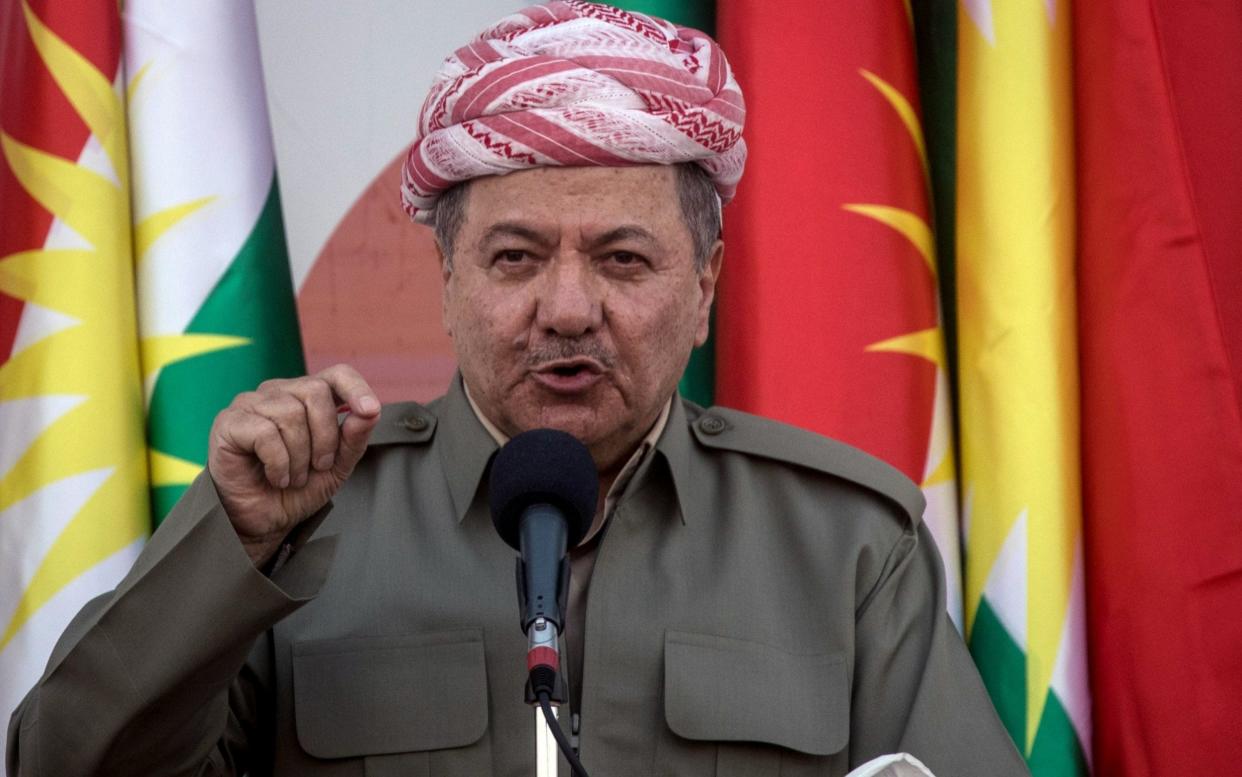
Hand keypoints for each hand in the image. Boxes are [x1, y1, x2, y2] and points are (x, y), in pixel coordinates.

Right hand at [207, 364, 380, 565]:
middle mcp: (278, 392)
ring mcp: (250, 404)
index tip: (370, 410)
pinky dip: (278, 462)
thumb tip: (370, 411)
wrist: (263, 521)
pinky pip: (265, 432)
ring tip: (293, 476)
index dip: (356, 388)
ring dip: (300, 456)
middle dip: (325, 436)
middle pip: (316, 391)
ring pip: (291, 413)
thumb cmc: (297, 489)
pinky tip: (276, 477)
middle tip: (318, 466)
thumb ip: (354, 438)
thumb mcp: (337, 467)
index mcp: (307, 397)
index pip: (336, 374)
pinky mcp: (229, 423)